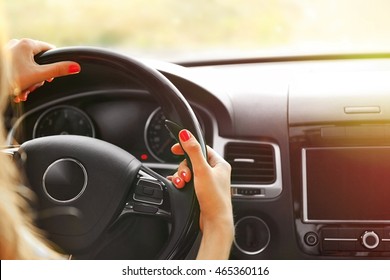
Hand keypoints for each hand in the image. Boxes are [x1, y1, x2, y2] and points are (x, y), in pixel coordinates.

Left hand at [6, 38, 80, 102]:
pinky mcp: (4, 61)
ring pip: (27, 67)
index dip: (54, 64)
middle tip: (33, 87)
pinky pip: (17, 69)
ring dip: (28, 82)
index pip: (50, 50)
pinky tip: (16, 90)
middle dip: (37, 78)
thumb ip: (58, 70)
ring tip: (22, 92)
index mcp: (27, 44)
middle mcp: (17, 44)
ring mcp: (8, 52)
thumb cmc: (10, 78)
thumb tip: (76, 67)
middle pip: (38, 61)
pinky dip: (19, 80)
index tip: (50, 77)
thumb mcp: (38, 75)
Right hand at [169, 129, 233, 258]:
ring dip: (181, 176)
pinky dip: (181, 183)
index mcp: (219, 164)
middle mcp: (215, 172)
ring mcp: (208, 182)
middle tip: (185, 177)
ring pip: (189, 172)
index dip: (187, 146)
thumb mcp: (201, 171)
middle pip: (192, 161)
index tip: (175, 148)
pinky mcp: (201, 191)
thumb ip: (193, 151)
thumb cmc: (214, 199)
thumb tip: (186, 134)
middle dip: (184, 168)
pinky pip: (188, 182)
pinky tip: (178, 186)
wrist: (215, 222)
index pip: (201, 147)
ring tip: (182, 184)